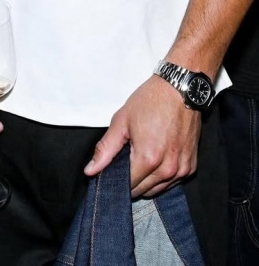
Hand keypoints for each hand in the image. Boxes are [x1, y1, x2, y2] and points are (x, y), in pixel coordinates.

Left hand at [84, 75, 200, 196]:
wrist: (179, 89)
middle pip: (143, 191)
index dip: (116, 181)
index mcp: (148, 159)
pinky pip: (172, 182)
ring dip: (146, 182)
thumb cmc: (150, 102)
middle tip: (124, 163)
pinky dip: (161, 177)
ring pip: (158, 190)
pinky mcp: (191, 167)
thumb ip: (105, 149)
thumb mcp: (121, 121)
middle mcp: (168, 170)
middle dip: (130, 182)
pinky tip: (154, 160)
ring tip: (138, 160)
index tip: (110, 172)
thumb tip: (90, 171)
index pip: (128, 186)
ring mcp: (182, 170)